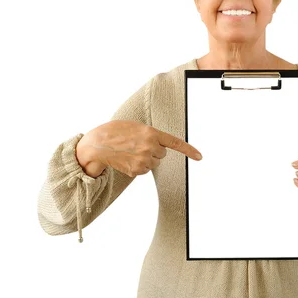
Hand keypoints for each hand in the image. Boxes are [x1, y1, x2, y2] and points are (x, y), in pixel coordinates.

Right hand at [83, 120, 202, 177]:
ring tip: (130, 152)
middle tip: (138, 145)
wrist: (97, 144)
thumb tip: (158, 146)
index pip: (175, 142)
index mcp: (151, 133)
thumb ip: (149, 134)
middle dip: (153, 150)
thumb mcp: (135, 127)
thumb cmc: (114, 132)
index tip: (200, 157)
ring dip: (146, 158)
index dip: (189, 150)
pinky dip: (138, 166)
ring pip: (154, 163)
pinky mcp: (137, 170)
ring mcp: (144, 160)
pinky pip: (144, 170)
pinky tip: (127, 159)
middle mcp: (150, 147)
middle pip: (162, 154)